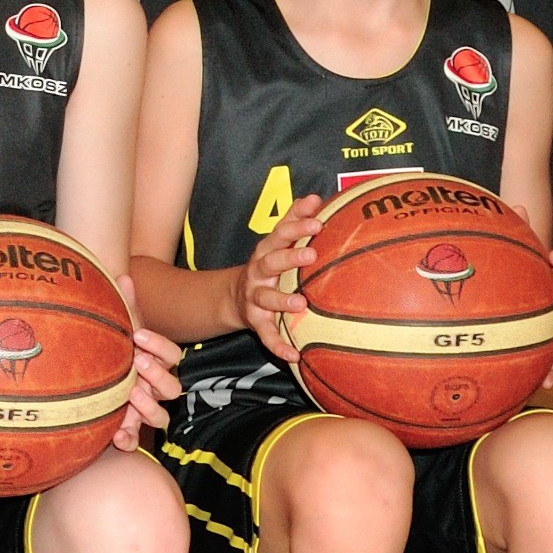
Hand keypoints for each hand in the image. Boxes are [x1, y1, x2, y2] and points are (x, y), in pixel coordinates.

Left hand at [111, 268, 183, 449]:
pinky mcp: (126, 428)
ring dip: (149, 407)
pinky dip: (128, 439)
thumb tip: (123, 275)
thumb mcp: (115, 327)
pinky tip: (116, 436)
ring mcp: (142, 410)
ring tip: (131, 395)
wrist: (87, 372)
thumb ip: (123, 305)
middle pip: (173, 388)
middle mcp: (154, 387)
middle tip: (136, 362)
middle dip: (157, 375)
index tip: (137, 335)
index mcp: (155, 362)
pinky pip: (134, 440)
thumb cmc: (108, 348)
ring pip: (160, 416)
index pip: (173, 355)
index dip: (159, 346)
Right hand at [243, 195, 323, 357]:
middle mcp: (258, 272)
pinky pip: (266, 335)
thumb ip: (295, 219)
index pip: (281, 234)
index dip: (297, 226)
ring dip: (281, 300)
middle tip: (311, 254)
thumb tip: (317, 197)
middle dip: (289, 257)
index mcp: (267, 251)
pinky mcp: (255, 321)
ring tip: (300, 302)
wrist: (234, 297)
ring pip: (265, 297)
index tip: (318, 221)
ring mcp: (254, 297)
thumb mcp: (276, 241)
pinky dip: (278, 345)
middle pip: (270, 261)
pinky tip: (294, 355)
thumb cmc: (268, 265)